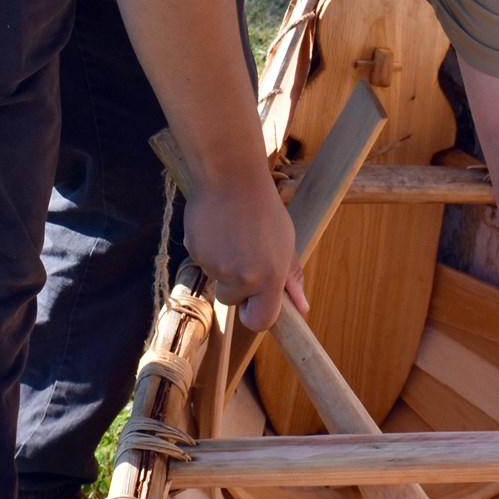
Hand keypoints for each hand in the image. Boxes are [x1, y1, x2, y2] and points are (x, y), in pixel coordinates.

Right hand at [183, 177, 308, 332]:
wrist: (232, 178)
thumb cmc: (264, 209)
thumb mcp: (285, 242)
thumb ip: (291, 278)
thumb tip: (302, 307)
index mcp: (271, 277)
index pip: (260, 321)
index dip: (254, 315)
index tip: (253, 303)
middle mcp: (244, 277)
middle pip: (231, 301)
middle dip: (235, 287)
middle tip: (243, 254)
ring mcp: (217, 267)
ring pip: (216, 279)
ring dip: (222, 264)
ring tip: (232, 234)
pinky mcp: (196, 254)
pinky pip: (202, 262)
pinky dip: (208, 249)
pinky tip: (217, 228)